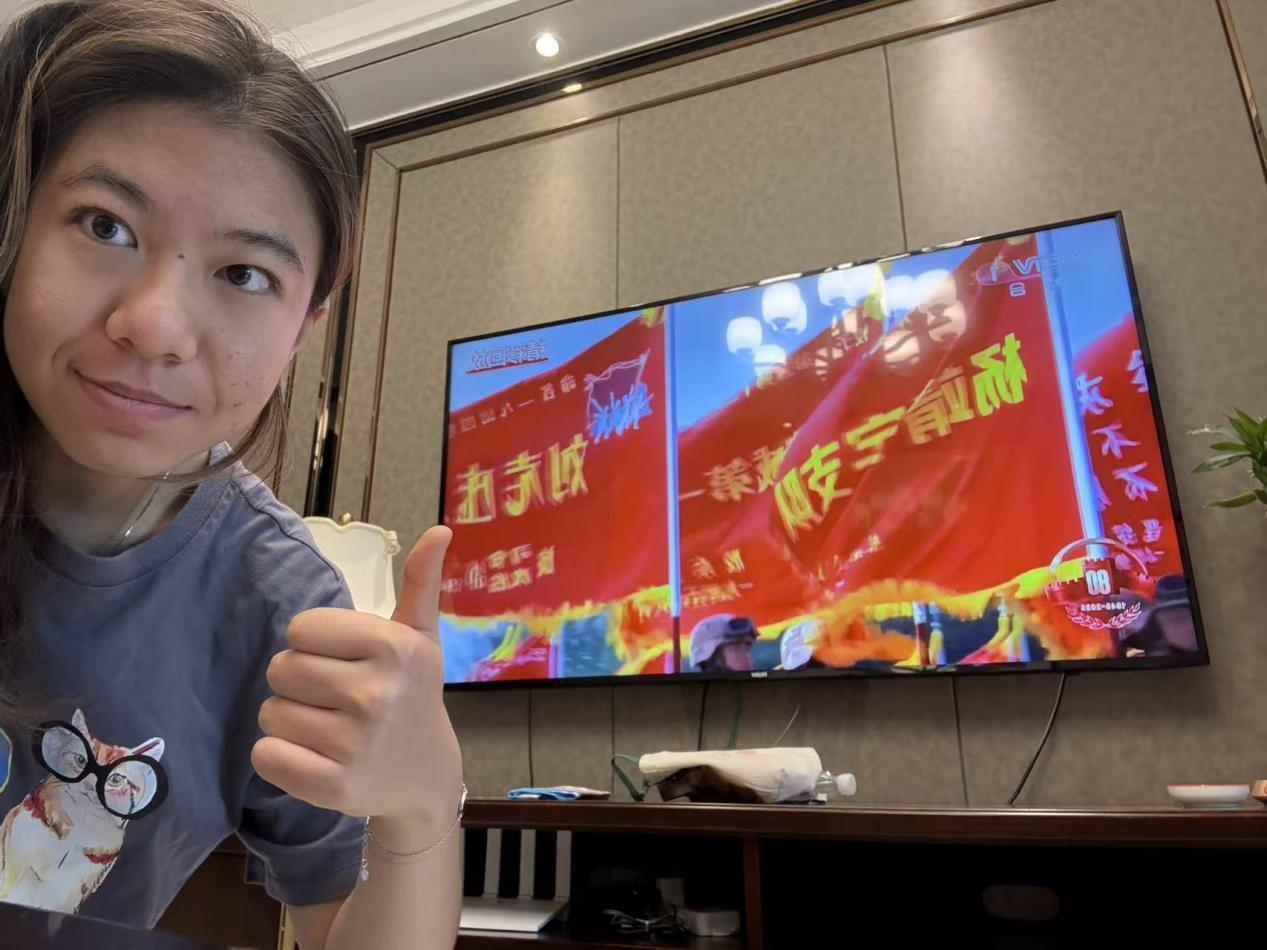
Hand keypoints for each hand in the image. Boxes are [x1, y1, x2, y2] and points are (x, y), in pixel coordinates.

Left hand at [252, 526, 462, 828]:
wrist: (427, 776)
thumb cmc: (413, 695)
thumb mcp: (420, 638)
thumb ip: (420, 582)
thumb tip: (440, 529)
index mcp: (395, 648)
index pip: (301, 629)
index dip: (313, 644)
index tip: (343, 662)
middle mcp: (377, 693)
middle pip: (280, 669)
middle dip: (297, 683)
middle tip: (334, 699)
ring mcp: (355, 744)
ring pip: (269, 713)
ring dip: (289, 721)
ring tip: (327, 729)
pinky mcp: (333, 787)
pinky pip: (265, 756)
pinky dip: (278, 756)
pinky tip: (313, 757)